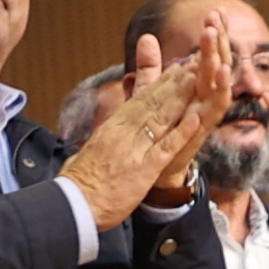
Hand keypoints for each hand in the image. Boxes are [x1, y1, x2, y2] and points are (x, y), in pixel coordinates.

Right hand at [59, 16, 231, 229]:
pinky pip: (165, 147)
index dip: (160, 83)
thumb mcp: (93, 150)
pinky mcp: (143, 169)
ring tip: (197, 78)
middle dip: (174, 82)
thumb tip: (109, 128)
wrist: (72, 206)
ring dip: (181, 97)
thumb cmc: (81, 183)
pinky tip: (195, 118)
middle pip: (152, 102)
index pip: (139, 100)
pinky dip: (181, 132)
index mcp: (112, 128)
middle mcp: (123, 133)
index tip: (175, 68)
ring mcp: (134, 149)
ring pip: (161, 117)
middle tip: (193, 62)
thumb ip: (105, 137)